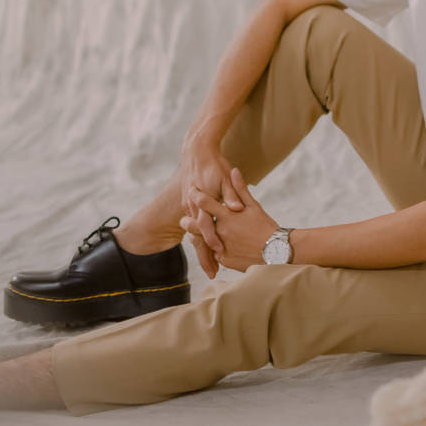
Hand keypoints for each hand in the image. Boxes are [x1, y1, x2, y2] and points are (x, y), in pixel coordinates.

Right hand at [178, 134, 246, 277]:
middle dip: (205, 257)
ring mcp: (189, 207)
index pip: (207, 230)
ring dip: (202, 251)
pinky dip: (199, 239)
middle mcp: (192, 208)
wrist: (196, 150)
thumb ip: (232, 195)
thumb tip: (236, 209)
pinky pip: (194, 226)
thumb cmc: (214, 164)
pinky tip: (207, 248)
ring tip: (212, 267)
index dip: (213, 245)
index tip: (219, 259)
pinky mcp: (189, 204)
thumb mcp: (225, 178)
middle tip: (213, 274)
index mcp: (202, 203)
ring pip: (194, 235)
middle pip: (198, 238)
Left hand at [181, 168, 279, 272]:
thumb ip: (240, 189)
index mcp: (228, 216)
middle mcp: (222, 231)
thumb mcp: (254, 206)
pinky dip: (213, 249)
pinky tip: (214, 247)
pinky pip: (214, 253)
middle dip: (188, 222)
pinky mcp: (225, 259)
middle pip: (196, 226)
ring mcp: (222, 246)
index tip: (192, 190)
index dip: (196, 195)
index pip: (206, 203)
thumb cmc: (266, 226)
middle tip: (183, 220)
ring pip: (204, 241)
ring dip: (199, 237)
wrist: (276, 251)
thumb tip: (234, 170)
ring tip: (194, 234)